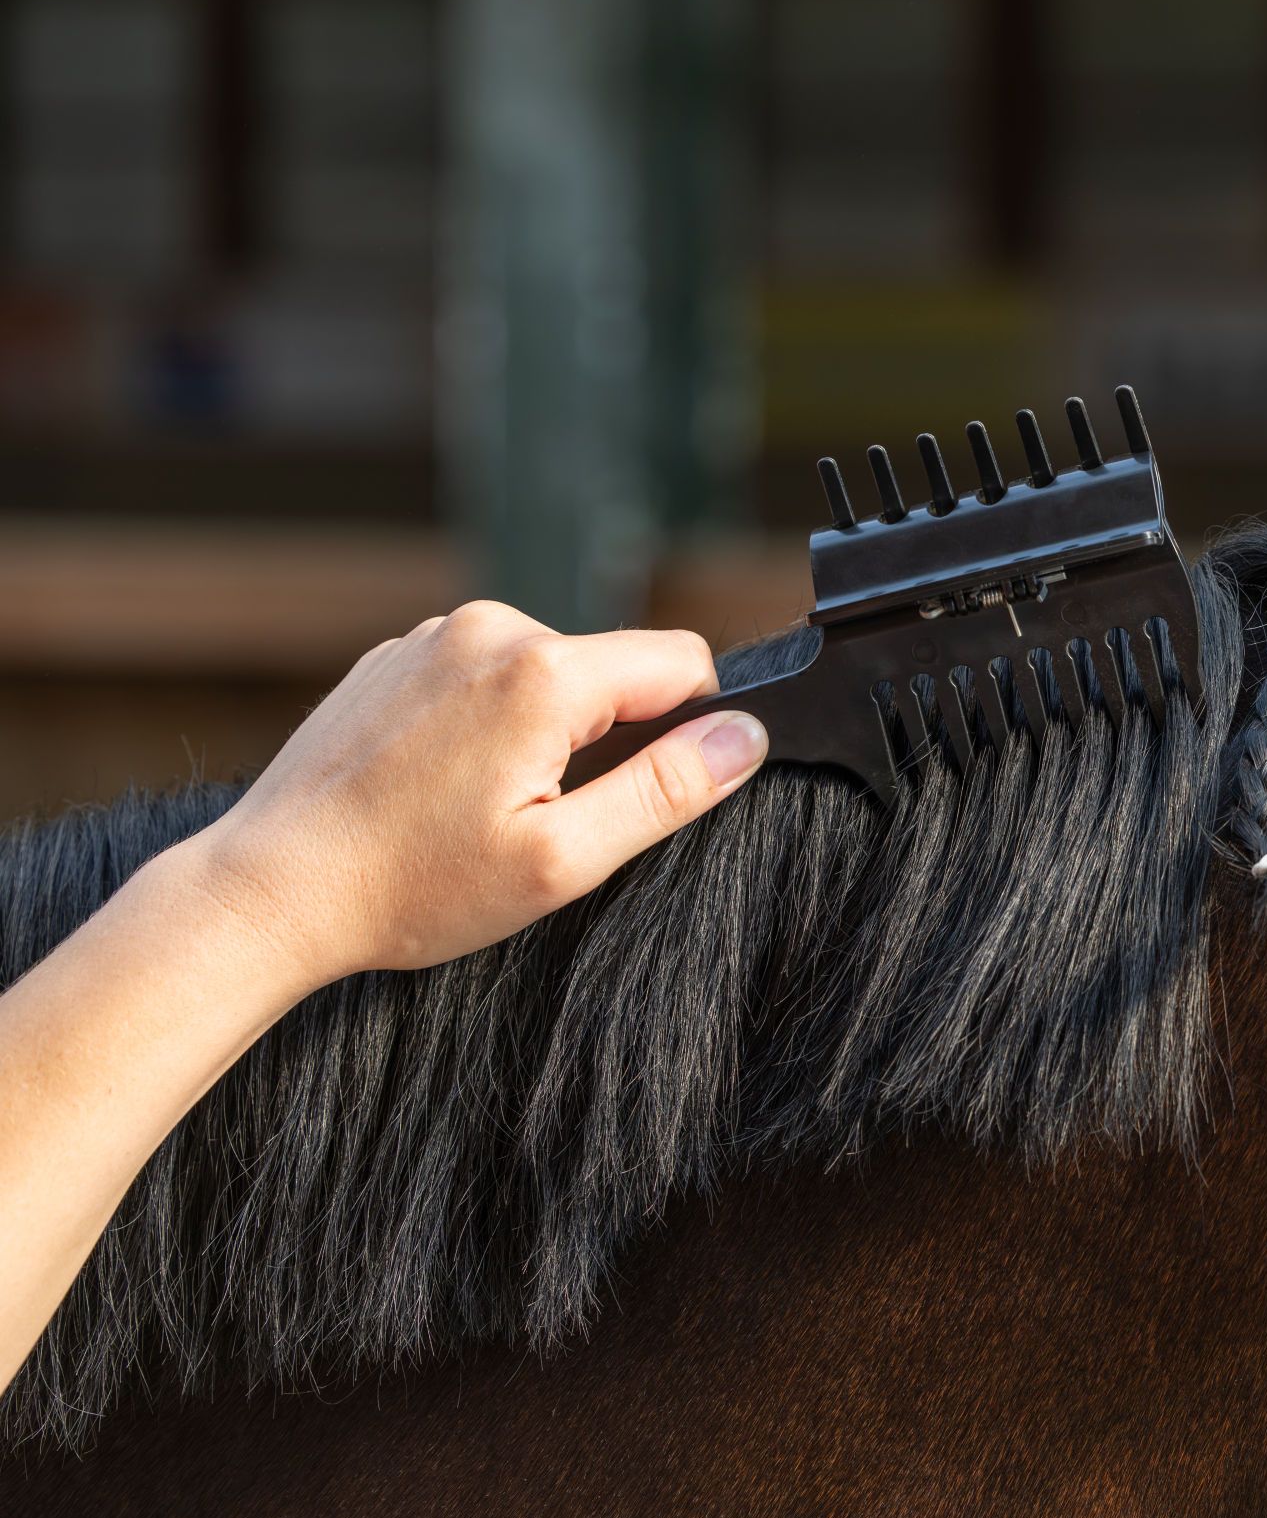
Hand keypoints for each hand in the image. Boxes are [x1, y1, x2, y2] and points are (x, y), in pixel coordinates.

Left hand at [173, 600, 765, 995]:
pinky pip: (486, 673)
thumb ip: (665, 790)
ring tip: (480, 807)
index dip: (689, 728)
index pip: (683, 662)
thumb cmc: (410, 887)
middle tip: (540, 819)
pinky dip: (487, 723)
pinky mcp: (397, 654)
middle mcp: (491, 629)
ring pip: (551, 671)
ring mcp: (436, 635)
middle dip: (605, 738)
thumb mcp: (561, 860)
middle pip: (613, 667)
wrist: (271, 888)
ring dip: (544, 731)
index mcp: (544, 673)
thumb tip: (744, 737)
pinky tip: (440, 787)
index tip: (640, 793)